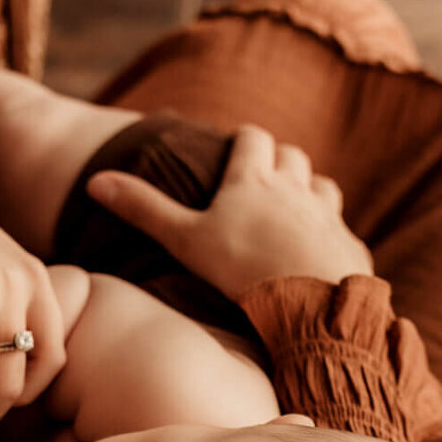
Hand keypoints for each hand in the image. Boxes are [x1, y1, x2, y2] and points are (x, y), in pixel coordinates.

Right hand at [84, 123, 372, 300]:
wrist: (313, 303)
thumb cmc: (243, 269)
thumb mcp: (184, 240)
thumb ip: (143, 210)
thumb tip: (93, 180)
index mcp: (252, 179)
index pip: (252, 138)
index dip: (243, 140)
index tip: (234, 147)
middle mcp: (294, 187)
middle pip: (291, 155)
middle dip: (278, 160)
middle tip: (260, 179)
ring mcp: (326, 215)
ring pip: (322, 184)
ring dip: (308, 188)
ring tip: (292, 208)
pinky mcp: (349, 245)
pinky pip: (340, 228)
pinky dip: (328, 232)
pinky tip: (316, 252)